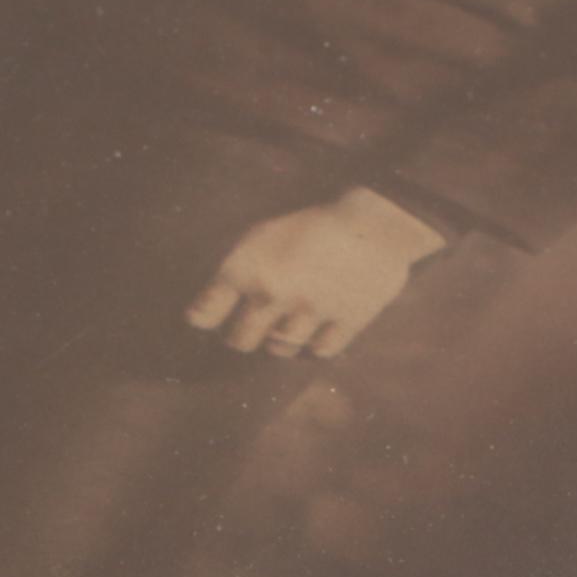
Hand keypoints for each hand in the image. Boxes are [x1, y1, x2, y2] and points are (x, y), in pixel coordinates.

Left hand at [186, 187, 446, 357]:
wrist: (375, 223)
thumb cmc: (312, 225)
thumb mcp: (263, 236)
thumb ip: (234, 272)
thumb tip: (200, 316)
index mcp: (247, 267)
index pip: (204, 314)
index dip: (204, 319)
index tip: (210, 319)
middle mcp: (272, 294)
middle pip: (239, 341)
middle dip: (243, 334)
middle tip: (253, 324)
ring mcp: (309, 312)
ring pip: (279, 349)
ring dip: (281, 338)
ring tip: (289, 321)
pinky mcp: (343, 325)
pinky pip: (317, 352)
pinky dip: (316, 343)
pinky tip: (319, 325)